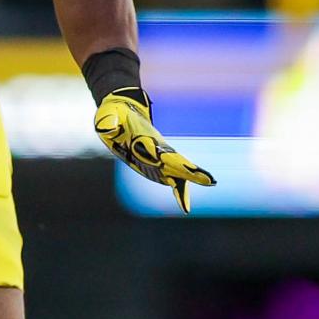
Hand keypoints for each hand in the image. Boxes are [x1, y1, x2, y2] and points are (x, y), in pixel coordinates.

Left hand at [93, 88, 213, 212]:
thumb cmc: (115, 114)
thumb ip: (110, 122)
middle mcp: (157, 149)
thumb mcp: (109, 116)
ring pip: (177, 173)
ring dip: (186, 186)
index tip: (191, 168)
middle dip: (191, 172)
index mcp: (148, 139)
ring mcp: (158, 157)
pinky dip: (179, 191)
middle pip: (177, 163)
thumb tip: (108, 128)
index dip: (177, 161)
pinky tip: (184, 207)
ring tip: (190, 206)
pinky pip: (171, 178)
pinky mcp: (155, 164)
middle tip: (210, 180)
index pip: (164, 152)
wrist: (122, 111)